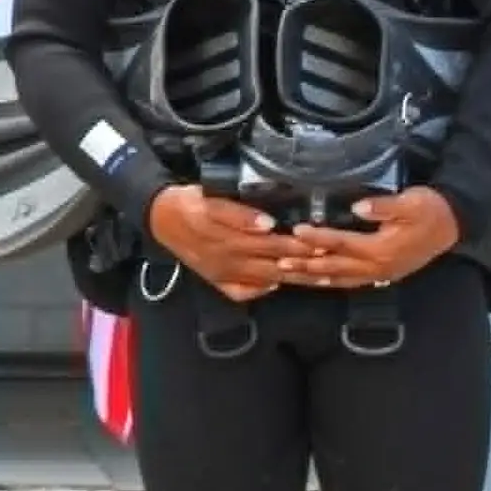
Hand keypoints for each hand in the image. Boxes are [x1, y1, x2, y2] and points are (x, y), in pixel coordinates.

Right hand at [147, 185, 321, 302]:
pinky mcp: (219, 280)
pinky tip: (280, 286)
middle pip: (276, 264)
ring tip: (320, 278)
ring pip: (267, 279)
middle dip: (305, 264)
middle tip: (332, 262)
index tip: (324, 244)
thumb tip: (268, 225)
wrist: (159, 218)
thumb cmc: (188, 201)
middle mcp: (232, 261)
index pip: (275, 244)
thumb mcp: (208, 199)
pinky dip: (265, 290)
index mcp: (231, 240)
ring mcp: (227, 274)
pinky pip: (245, 291)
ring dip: (294, 279)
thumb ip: (237, 214)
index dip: (300, 246)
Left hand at [275, 188, 461, 289]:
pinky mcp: (384, 273)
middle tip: (280, 261)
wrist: (452, 224)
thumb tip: (358, 206)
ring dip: (315, 276)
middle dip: (308, 264)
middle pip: (336, 267)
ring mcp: (382, 273)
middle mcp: (379, 267)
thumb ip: (383, 207)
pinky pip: (353, 281)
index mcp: (382, 249)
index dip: (319, 237)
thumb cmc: (429, 209)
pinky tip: (320, 279)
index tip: (296, 231)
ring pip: (342, 278)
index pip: (343, 243)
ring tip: (291, 273)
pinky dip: (333, 280)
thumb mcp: (410, 202)